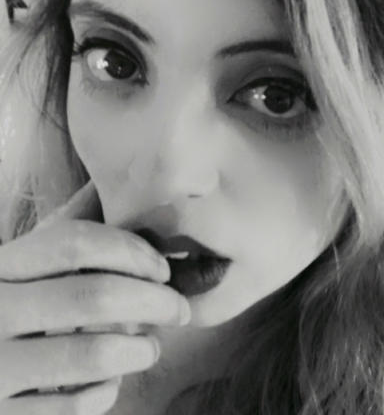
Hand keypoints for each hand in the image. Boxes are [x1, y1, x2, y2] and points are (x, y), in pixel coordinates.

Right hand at [0, 182, 189, 413]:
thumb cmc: (11, 306)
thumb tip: (118, 177)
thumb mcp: (29, 262)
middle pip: (96, 295)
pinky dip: (106, 392)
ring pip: (93, 353)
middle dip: (156, 301)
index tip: (162, 269)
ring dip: (140, 349)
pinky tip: (110, 382)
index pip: (76, 243)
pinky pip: (75, 405)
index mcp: (1, 267)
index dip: (133, 253)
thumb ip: (71, 227)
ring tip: (150, 347)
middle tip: (179, 309)